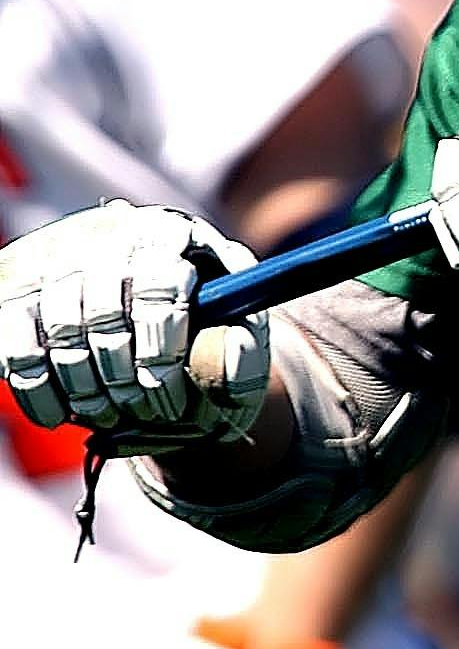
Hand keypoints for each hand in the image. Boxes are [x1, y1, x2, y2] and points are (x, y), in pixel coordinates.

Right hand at [0, 202, 269, 454]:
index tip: (165, 395)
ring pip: (56, 336)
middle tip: (138, 412)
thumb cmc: (200, 321)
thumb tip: (229, 352)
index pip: (157, 289)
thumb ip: (244, 349)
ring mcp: (53, 256)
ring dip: (83, 391)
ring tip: (109, 414)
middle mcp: (106, 234)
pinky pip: (13, 349)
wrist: (146, 307)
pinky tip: (64, 412)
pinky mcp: (13, 284)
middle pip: (102, 316)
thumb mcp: (237, 331)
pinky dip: (38, 393)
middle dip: (122, 381)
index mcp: (169, 234)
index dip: (160, 352)